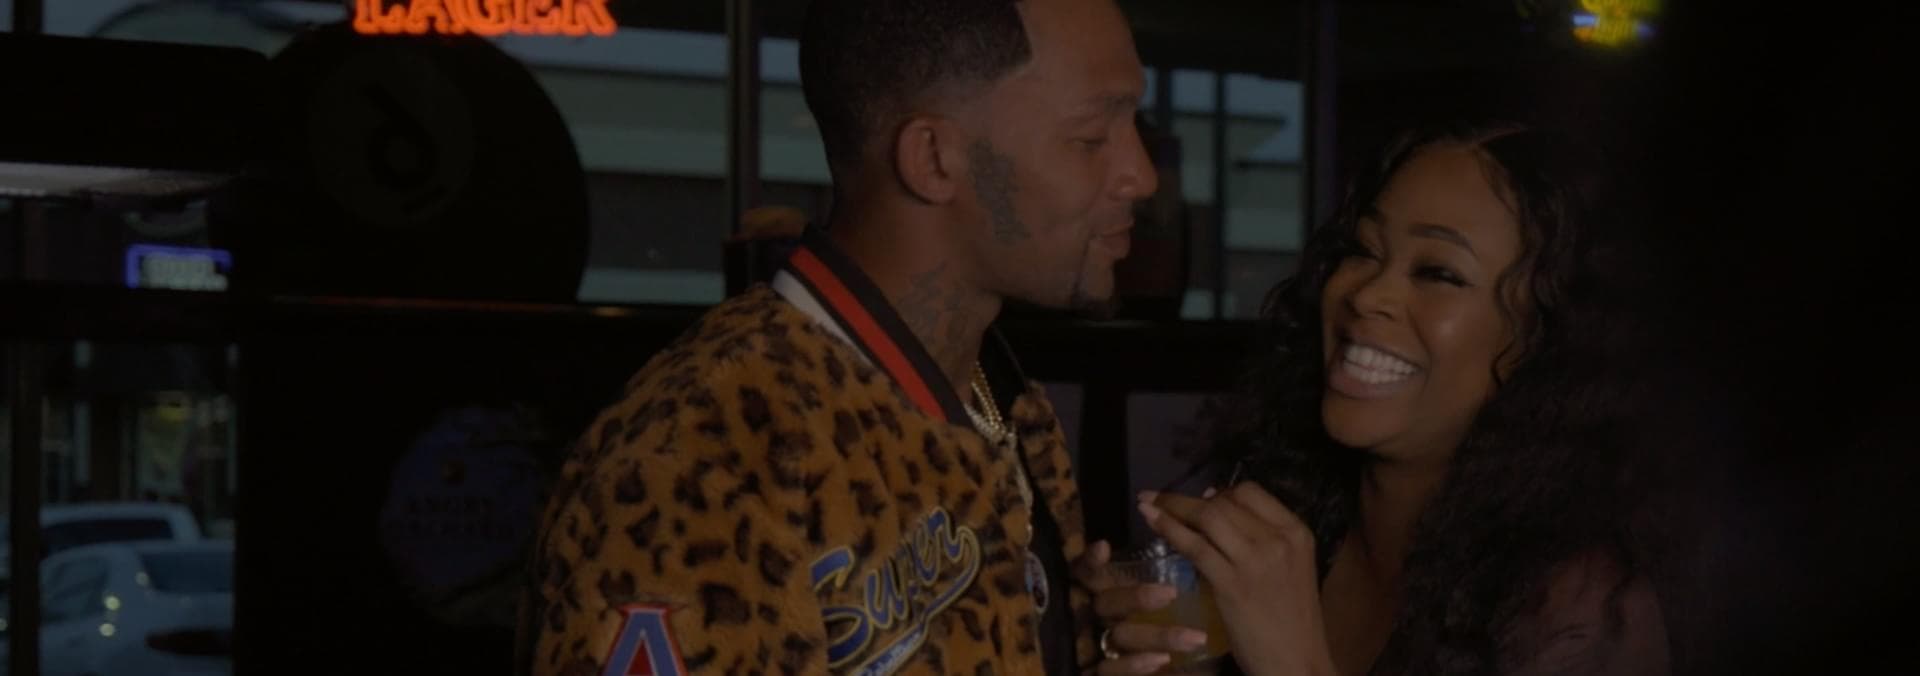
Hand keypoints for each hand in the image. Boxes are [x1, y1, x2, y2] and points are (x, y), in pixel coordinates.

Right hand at [1075, 540, 1215, 674]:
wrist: (1121, 675)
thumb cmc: (1137, 629)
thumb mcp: (1134, 599)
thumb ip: (1138, 577)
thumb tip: (1155, 544)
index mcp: (1094, 594)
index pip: (1086, 573)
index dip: (1090, 562)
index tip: (1104, 547)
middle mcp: (1090, 619)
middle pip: (1107, 604)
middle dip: (1137, 598)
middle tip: (1172, 594)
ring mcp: (1091, 648)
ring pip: (1120, 637)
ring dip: (1157, 636)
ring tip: (1196, 639)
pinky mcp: (1096, 672)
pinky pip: (1109, 671)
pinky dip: (1134, 665)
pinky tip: (1162, 660)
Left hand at [1140, 485, 1335, 675]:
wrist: (1297, 662)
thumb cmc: (1291, 621)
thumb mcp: (1289, 569)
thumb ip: (1261, 540)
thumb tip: (1217, 506)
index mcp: (1296, 532)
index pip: (1250, 492)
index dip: (1220, 491)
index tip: (1200, 498)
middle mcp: (1278, 540)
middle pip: (1225, 502)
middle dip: (1188, 499)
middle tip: (1162, 499)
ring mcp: (1256, 561)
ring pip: (1207, 517)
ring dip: (1172, 506)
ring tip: (1147, 502)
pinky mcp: (1232, 584)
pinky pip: (1194, 546)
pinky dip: (1169, 529)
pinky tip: (1151, 521)